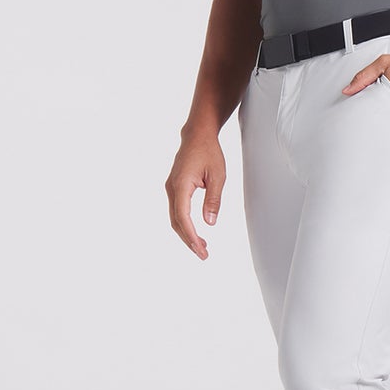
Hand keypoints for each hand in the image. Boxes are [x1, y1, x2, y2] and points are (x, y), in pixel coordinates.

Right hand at [166, 131, 225, 258]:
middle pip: (176, 221)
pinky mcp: (174, 188)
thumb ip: (213, 200)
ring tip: (202, 247)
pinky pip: (177, 210)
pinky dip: (184, 224)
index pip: (183, 217)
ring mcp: (171, 188)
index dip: (190, 236)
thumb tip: (210, 222)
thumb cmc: (209, 152)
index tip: (200, 249)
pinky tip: (195, 232)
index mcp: (181, 185)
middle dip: (189, 240)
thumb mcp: (218, 176)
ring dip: (186, 234)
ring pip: (175, 218)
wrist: (197, 135)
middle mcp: (171, 188)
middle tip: (203, 254)